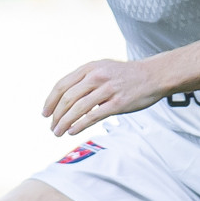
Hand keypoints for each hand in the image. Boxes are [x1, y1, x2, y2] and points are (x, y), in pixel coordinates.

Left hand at [44, 59, 168, 137]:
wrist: (154, 75)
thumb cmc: (128, 75)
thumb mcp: (104, 68)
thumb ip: (86, 79)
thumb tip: (67, 97)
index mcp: (90, 68)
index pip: (62, 85)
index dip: (50, 101)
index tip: (45, 113)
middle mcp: (96, 77)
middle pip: (67, 98)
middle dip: (56, 115)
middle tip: (52, 126)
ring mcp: (107, 90)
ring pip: (78, 108)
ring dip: (64, 122)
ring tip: (58, 132)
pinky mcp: (118, 103)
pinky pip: (93, 116)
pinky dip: (80, 125)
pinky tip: (73, 131)